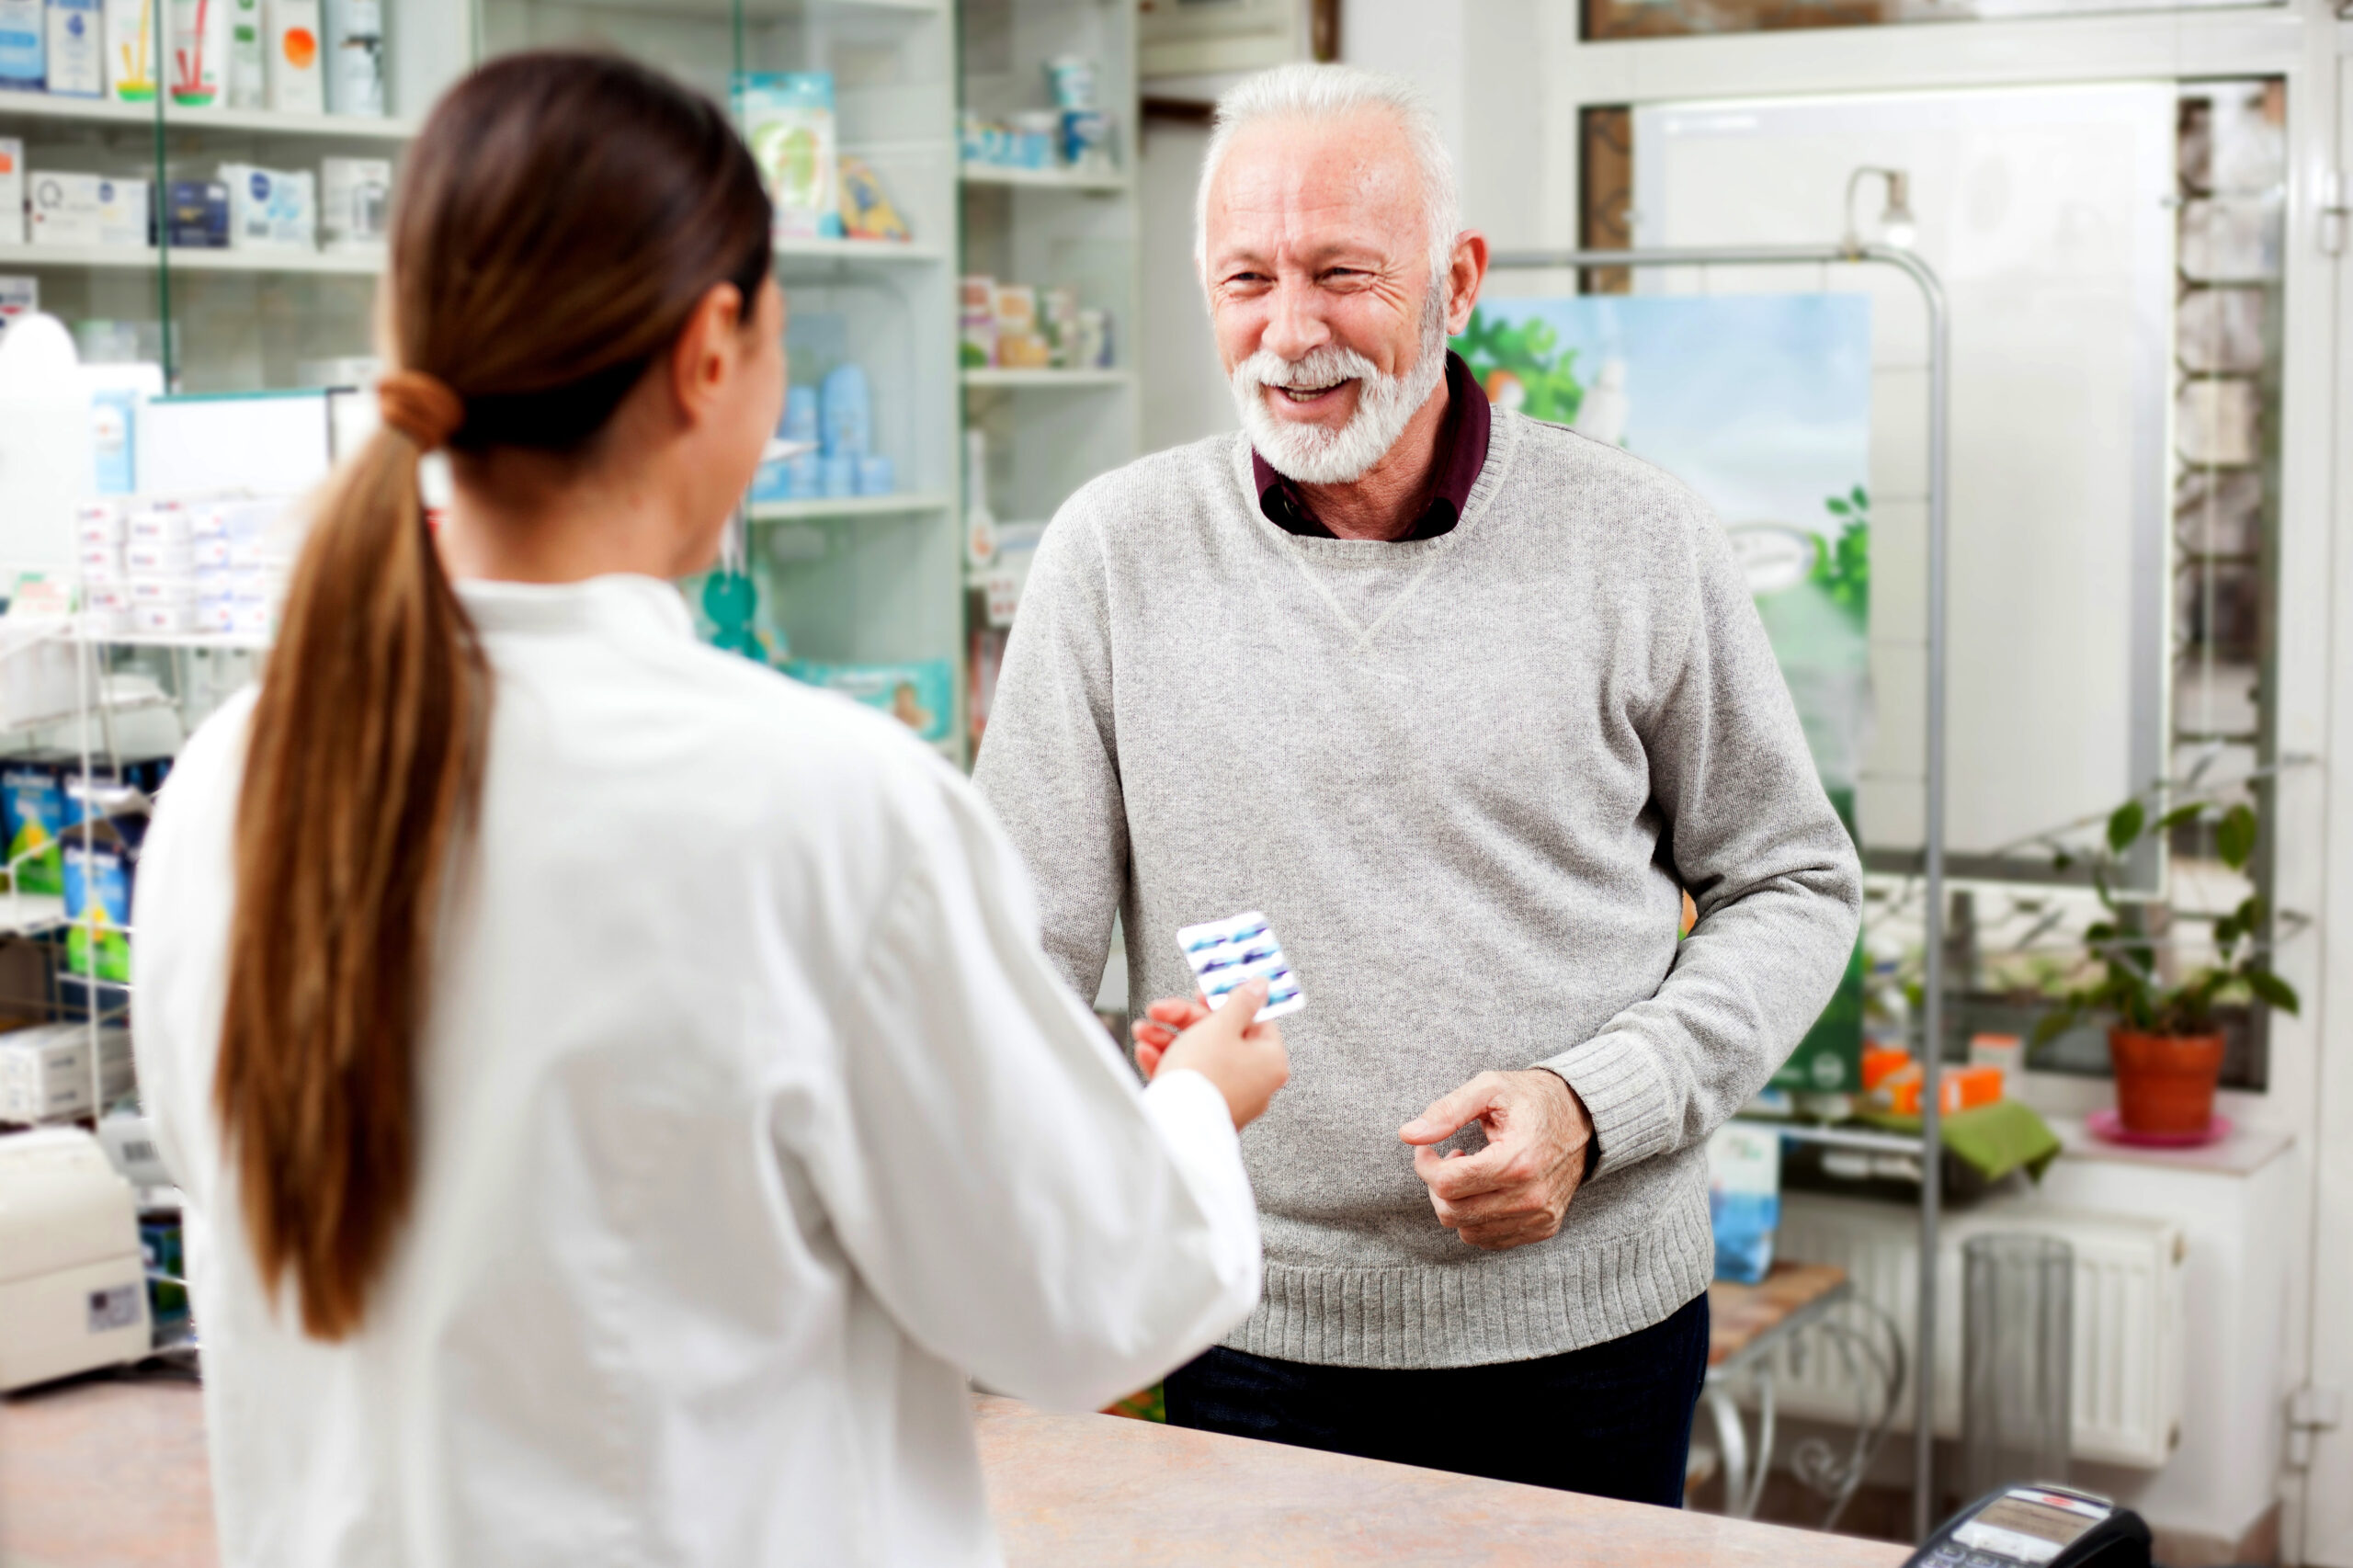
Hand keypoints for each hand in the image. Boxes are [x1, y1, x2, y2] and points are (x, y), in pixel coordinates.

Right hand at [1132, 983, 1288, 1129]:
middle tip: (1160, 1010)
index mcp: (1270, 1060)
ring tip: (1143, 1031)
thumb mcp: (1221, 1025)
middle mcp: (1256, 1082)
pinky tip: (1146, 1053)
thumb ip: (1241, 1002)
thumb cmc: (1203, 1074)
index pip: (1254, 1020)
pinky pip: (1192, 1080)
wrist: (1175, 1125)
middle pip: (1221, 1037)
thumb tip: (1262, 985)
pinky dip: (1170, 1064)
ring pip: (1201, 1057)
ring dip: (1169, 1039)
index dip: (1224, 1002)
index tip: (1202, 993)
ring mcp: (1232, 1098)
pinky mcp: (1208, 1110)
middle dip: (1183, 1021)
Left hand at [1399, 1069, 1593, 1250]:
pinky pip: (1489, 1239)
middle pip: (1453, 1212)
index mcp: (1517, 1160)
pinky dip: (1476, 1218)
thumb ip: (1447, 1111)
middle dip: (1437, 1185)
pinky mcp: (1544, 1228)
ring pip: (1467, 1230)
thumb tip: (1407, 1135)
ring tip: (1471, 1171)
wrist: (1584, 1118)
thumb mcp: (1488, 1088)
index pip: (1448, 1184)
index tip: (1427, 1148)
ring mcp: (1540, 1217)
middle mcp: (1531, 1197)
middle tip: (1450, 1158)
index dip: (1425, 1165)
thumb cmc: (1531, 1098)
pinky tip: (1486, 1189)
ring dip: (1457, 1202)